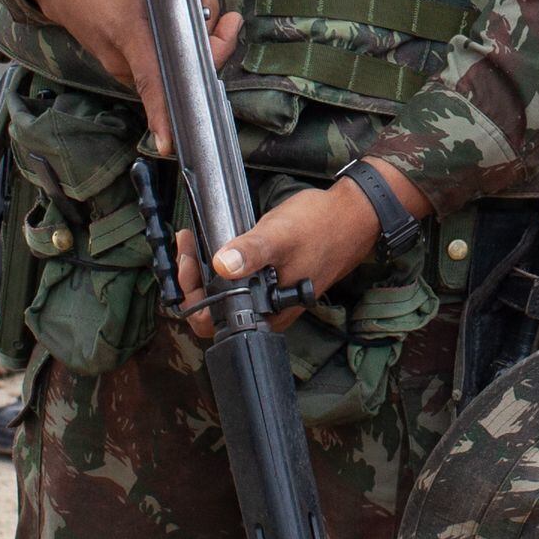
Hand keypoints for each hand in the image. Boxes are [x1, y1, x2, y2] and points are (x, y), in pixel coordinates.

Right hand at [20, 0, 242, 146]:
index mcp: (130, 34)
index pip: (153, 79)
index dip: (163, 112)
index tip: (170, 143)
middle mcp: (125, 61)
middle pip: (181, 71)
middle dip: (211, 43)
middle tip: (217, 8)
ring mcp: (123, 68)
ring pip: (174, 67)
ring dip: (194, 42)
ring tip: (196, 4)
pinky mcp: (124, 67)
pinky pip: (161, 66)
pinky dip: (177, 47)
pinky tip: (181, 19)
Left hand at [181, 166, 411, 328]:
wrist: (353, 216)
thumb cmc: (320, 227)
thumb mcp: (280, 236)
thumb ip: (252, 252)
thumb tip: (222, 265)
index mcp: (268, 312)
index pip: (214, 321)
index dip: (193, 294)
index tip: (187, 259)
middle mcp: (266, 312)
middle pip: (214, 312)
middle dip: (192, 281)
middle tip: (185, 246)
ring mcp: (268, 298)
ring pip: (223, 298)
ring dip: (202, 273)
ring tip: (191, 242)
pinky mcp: (270, 283)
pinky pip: (235, 285)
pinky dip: (218, 268)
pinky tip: (212, 246)